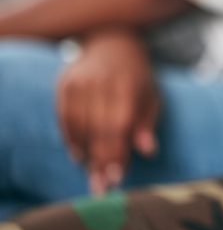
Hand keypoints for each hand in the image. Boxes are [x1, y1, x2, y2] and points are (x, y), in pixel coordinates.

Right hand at [57, 29, 158, 194]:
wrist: (112, 43)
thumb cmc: (137, 78)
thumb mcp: (151, 97)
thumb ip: (147, 124)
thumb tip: (149, 151)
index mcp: (128, 85)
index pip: (119, 126)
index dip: (117, 153)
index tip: (118, 178)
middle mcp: (102, 82)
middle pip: (98, 130)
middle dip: (101, 161)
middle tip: (103, 186)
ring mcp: (80, 81)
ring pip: (79, 126)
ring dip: (85, 154)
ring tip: (93, 174)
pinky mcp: (64, 83)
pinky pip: (64, 118)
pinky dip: (70, 139)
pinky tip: (79, 156)